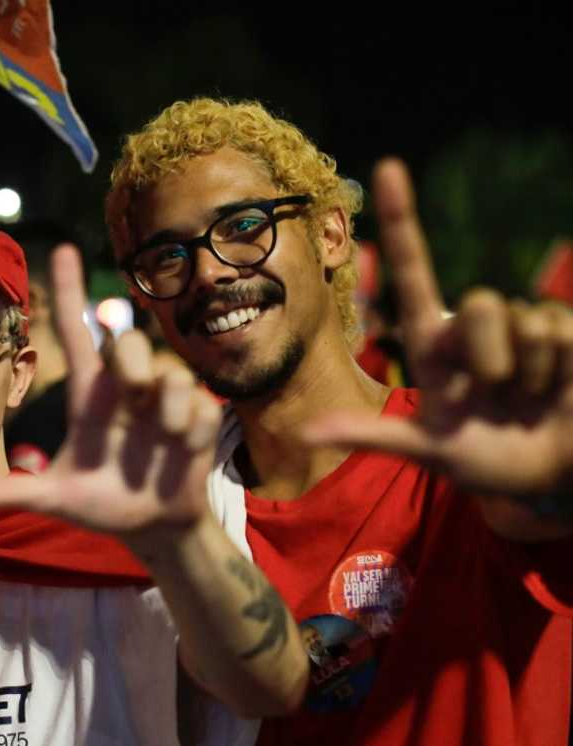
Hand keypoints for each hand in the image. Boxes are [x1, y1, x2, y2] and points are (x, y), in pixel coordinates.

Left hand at [0, 245, 223, 550]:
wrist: (151, 527)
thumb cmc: (99, 501)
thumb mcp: (52, 496)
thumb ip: (6, 491)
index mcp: (89, 395)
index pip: (76, 331)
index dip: (69, 291)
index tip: (62, 249)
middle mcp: (126, 389)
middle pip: (131, 340)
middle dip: (134, 358)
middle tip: (133, 392)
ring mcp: (163, 402)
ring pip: (172, 372)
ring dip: (168, 407)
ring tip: (163, 440)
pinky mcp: (197, 418)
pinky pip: (200, 404)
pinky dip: (191, 429)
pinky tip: (181, 451)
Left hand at [304, 158, 572, 499]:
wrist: (548, 476)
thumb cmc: (481, 461)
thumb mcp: (427, 451)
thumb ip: (370, 437)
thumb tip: (303, 436)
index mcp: (431, 342)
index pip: (413, 269)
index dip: (401, 218)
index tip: (388, 166)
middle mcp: (473, 325)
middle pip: (479, 304)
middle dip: (490, 361)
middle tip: (494, 395)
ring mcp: (520, 325)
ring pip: (526, 320)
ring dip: (530, 372)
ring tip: (525, 398)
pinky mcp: (566, 332)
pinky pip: (563, 329)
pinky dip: (563, 370)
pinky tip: (558, 390)